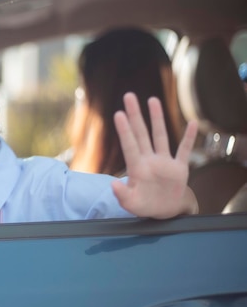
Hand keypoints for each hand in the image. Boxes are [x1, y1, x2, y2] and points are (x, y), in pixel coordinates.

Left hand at [112, 93, 198, 218]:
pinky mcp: (179, 167)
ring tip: (152, 100)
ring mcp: (164, 162)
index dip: (125, 131)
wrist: (165, 211)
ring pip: (160, 136)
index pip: (130, 145)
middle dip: (135, 115)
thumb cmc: (145, 205)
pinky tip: (192, 124)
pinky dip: (189, 138)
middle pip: (141, 134)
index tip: (118, 114)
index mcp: (137, 168)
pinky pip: (184, 150)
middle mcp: (149, 160)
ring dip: (157, 118)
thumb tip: (113, 185)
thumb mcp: (131, 204)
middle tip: (128, 96)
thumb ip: (122, 196)